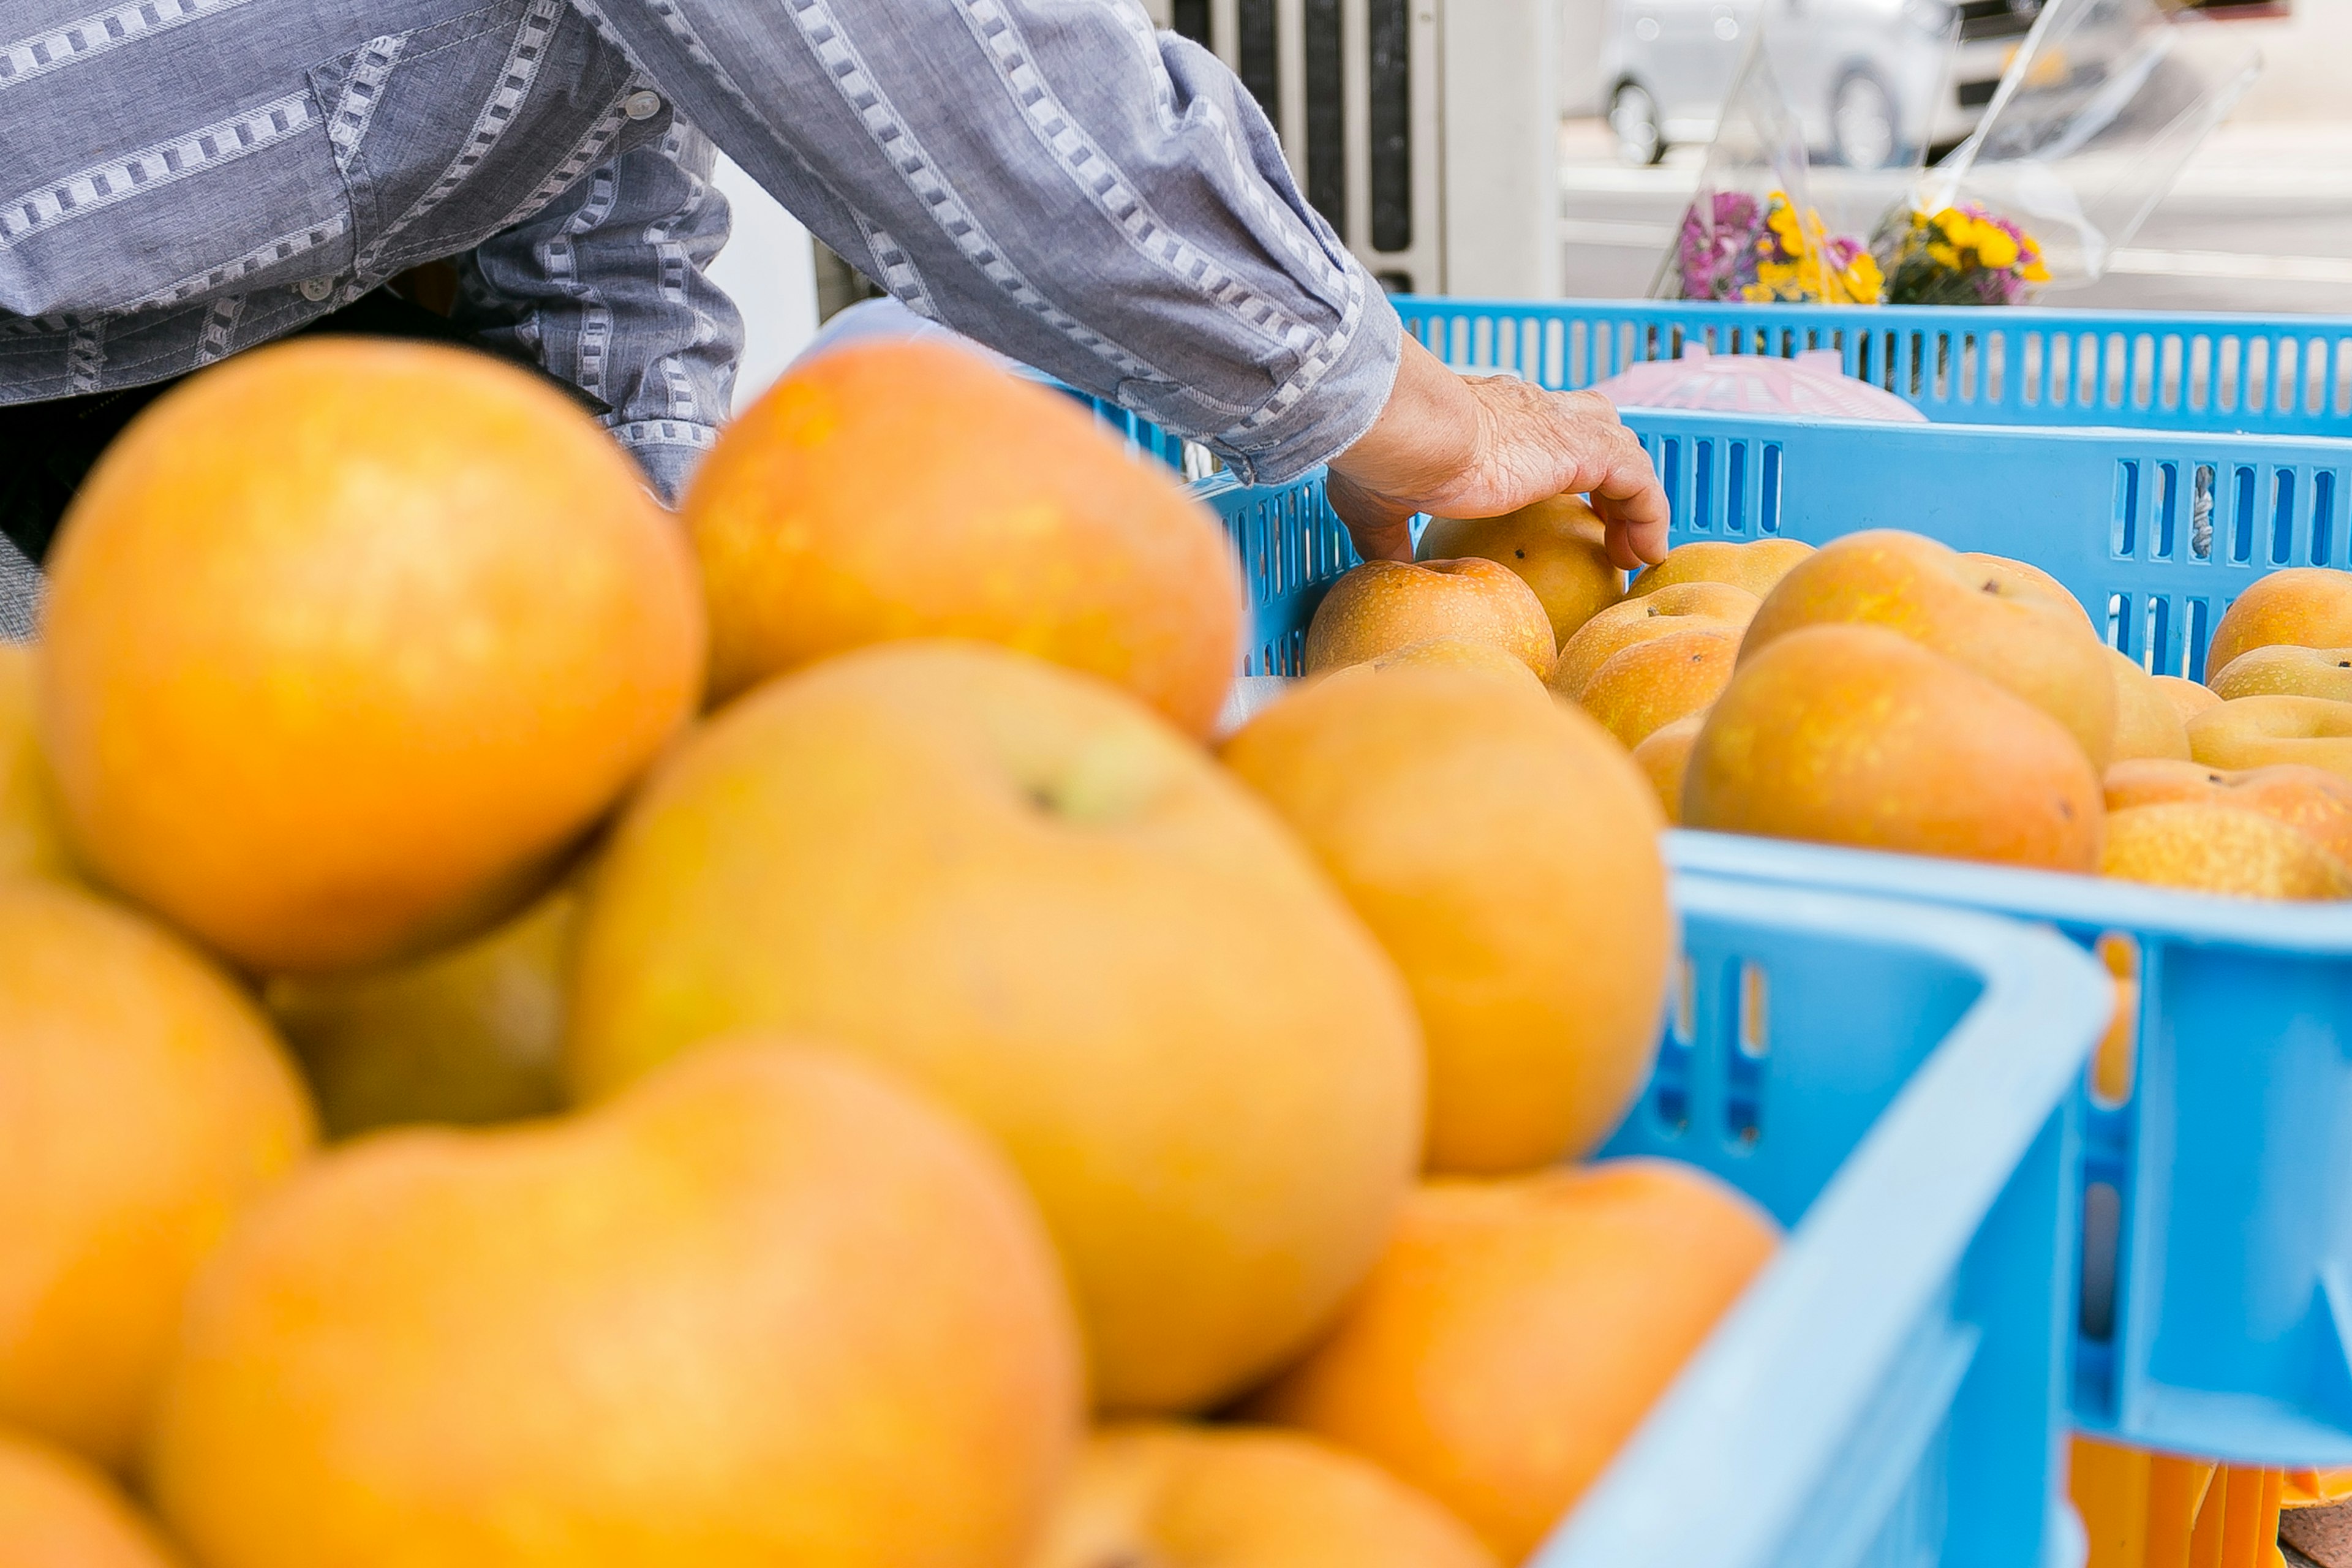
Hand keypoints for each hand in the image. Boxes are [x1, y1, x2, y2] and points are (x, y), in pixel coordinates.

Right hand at [1325, 335, 1670, 569]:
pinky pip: (1639, 482)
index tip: (1563, 511)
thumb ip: (1388, 537)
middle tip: (1605, 530)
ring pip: (1625, 452)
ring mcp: (1564, 427)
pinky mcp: (1584, 449)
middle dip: (1609, 474)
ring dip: (1635, 502)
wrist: (1411, 430)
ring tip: (1631, 553)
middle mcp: (1537, 410)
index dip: (1560, 463)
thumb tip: (1385, 568)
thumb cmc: (1389, 459)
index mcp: (1493, 417)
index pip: (1543, 427)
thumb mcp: (1380, 505)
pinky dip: (1651, 514)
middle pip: (1596, 427)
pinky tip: (1647, 553)